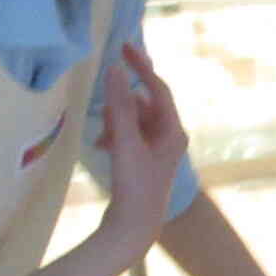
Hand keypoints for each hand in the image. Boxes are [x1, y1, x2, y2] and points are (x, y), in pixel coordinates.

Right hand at [94, 43, 182, 261]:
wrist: (134, 228)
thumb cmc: (135, 187)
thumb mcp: (125, 143)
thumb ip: (119, 106)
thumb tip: (114, 70)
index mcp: (174, 131)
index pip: (158, 88)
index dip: (140, 66)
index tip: (123, 46)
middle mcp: (170, 138)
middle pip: (145, 104)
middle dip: (122, 102)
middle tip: (105, 103)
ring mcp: (158, 150)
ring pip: (134, 120)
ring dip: (116, 121)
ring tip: (102, 136)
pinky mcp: (144, 161)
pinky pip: (128, 135)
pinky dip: (115, 135)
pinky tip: (101, 146)